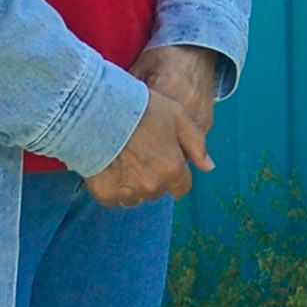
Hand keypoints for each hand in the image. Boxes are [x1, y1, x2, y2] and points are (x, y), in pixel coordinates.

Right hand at [85, 56, 216, 206]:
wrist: (97, 109)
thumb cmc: (140, 108)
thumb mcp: (178, 117)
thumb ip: (196, 144)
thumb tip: (209, 167)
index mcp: (172, 169)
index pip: (181, 187)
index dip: (173, 172)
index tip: (162, 158)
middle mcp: (152, 186)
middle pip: (158, 190)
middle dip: (152, 176)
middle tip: (139, 152)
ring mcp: (127, 192)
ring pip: (135, 196)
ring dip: (132, 184)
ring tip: (122, 158)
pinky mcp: (105, 194)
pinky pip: (113, 198)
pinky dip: (112, 186)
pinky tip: (108, 165)